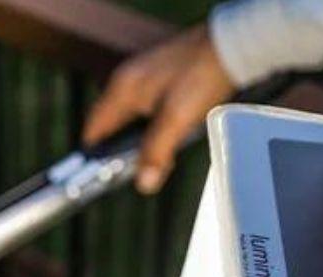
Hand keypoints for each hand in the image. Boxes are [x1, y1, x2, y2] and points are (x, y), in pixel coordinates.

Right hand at [84, 25, 235, 193]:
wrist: (230, 46)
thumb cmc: (202, 76)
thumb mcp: (177, 120)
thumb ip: (157, 151)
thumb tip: (143, 183)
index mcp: (123, 89)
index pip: (94, 127)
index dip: (93, 153)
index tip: (97, 174)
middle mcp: (129, 80)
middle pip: (111, 122)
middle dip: (116, 147)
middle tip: (125, 170)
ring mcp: (146, 76)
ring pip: (131, 115)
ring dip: (136, 137)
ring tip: (150, 157)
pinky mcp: (164, 75)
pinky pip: (148, 106)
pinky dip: (151, 124)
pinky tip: (168, 134)